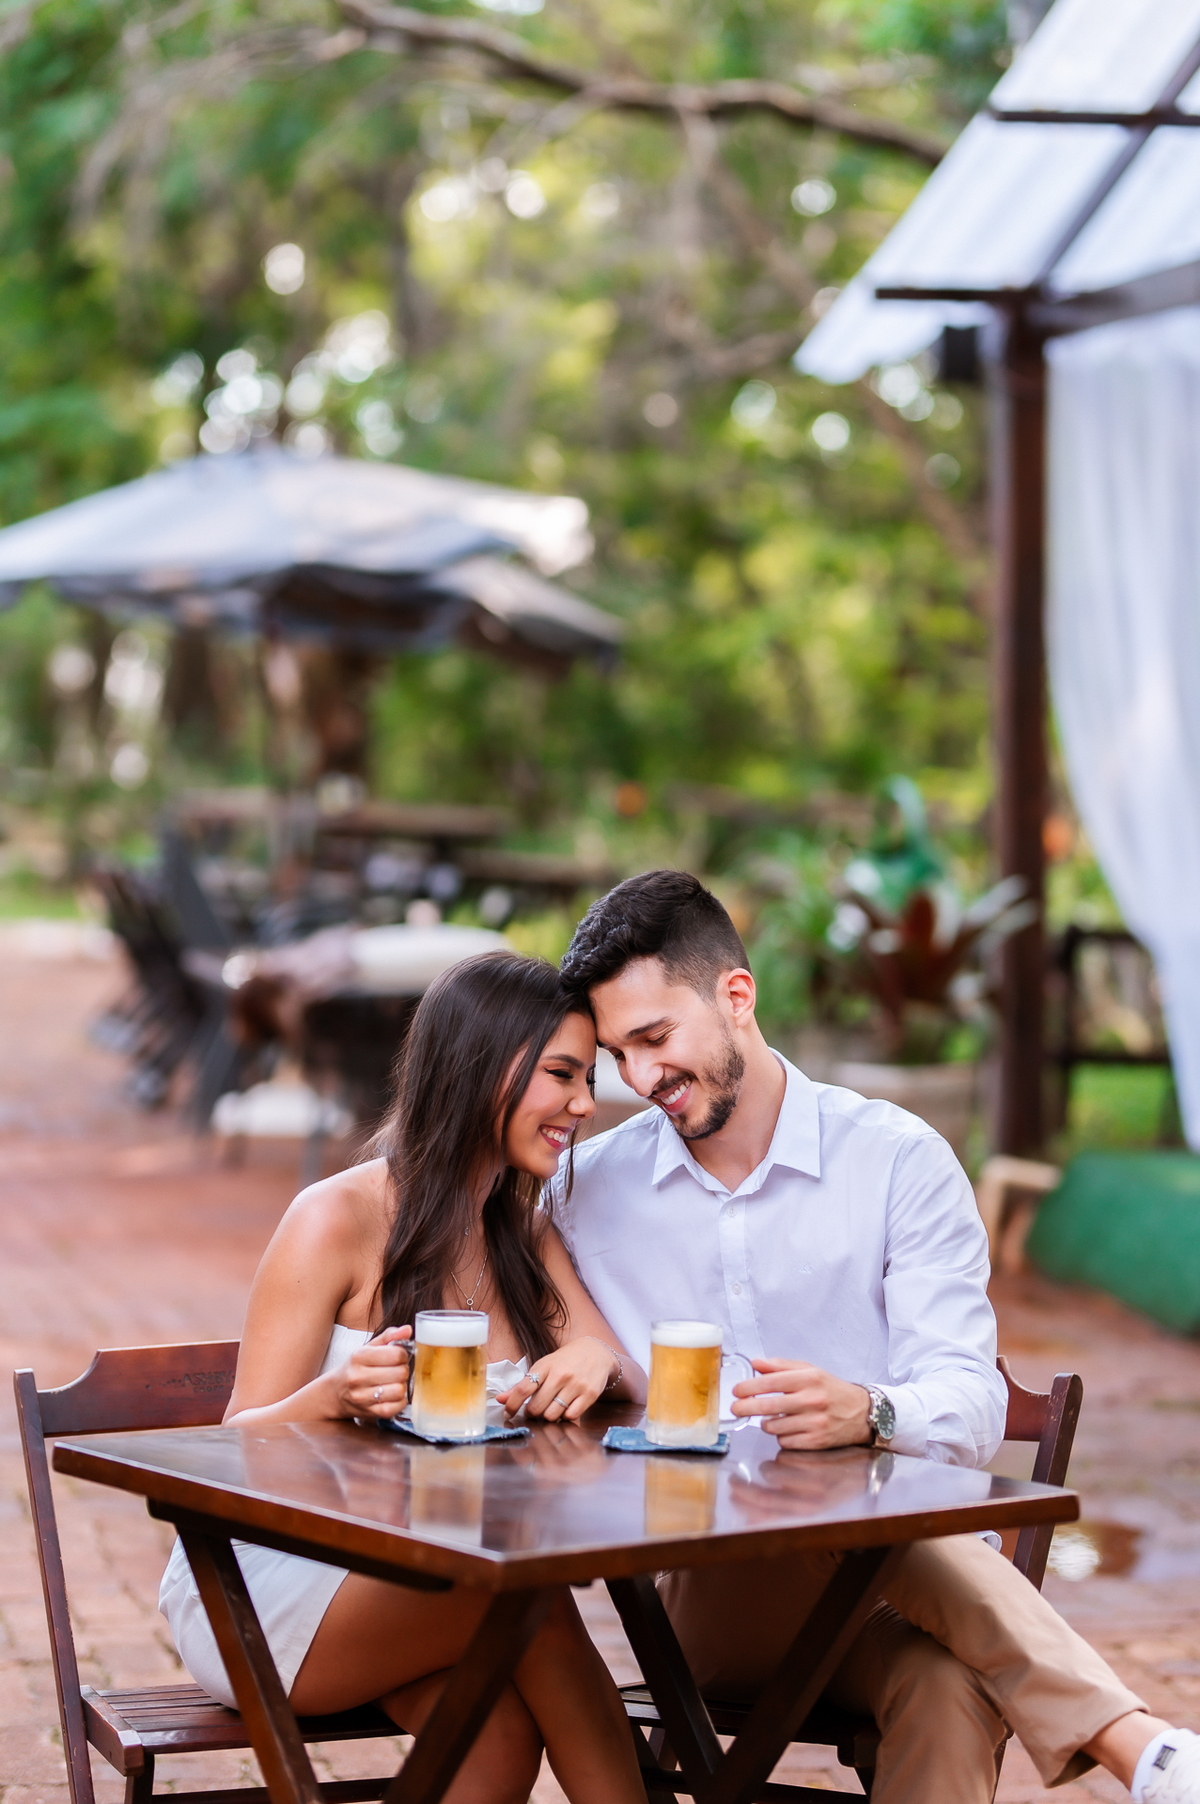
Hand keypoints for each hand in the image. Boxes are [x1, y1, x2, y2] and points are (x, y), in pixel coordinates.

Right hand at [332, 1326, 411, 1419]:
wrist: (335, 1393)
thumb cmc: (355, 1368)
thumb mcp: (368, 1348)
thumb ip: (389, 1336)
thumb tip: (407, 1330)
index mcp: (359, 1357)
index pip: (396, 1354)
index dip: (403, 1354)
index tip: (399, 1356)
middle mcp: (358, 1377)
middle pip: (400, 1373)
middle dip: (403, 1370)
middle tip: (397, 1370)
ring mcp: (362, 1397)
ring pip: (399, 1390)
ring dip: (402, 1386)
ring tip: (394, 1382)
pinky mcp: (369, 1412)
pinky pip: (396, 1407)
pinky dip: (399, 1401)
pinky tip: (392, 1395)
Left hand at [498, 1336, 616, 1421]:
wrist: (596, 1352)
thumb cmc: (564, 1361)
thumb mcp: (543, 1367)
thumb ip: (522, 1385)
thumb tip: (500, 1399)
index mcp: (545, 1366)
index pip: (523, 1389)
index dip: (512, 1405)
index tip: (508, 1413)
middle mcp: (560, 1375)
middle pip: (536, 1407)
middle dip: (532, 1413)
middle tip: (535, 1409)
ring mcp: (575, 1385)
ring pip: (552, 1415)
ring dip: (549, 1416)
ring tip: (551, 1407)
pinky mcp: (589, 1394)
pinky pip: (571, 1416)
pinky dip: (565, 1416)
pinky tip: (566, 1408)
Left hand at [730, 1357, 871, 1450]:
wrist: (861, 1413)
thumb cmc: (832, 1390)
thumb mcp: (810, 1371)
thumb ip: (781, 1366)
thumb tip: (756, 1363)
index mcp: (809, 1379)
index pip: (772, 1382)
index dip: (750, 1387)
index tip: (737, 1390)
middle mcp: (812, 1400)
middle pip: (769, 1406)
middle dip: (746, 1407)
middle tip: (735, 1408)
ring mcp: (815, 1423)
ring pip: (774, 1426)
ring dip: (766, 1423)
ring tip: (771, 1418)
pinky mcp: (816, 1442)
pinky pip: (785, 1441)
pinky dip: (781, 1436)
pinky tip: (788, 1429)